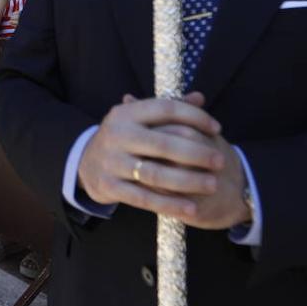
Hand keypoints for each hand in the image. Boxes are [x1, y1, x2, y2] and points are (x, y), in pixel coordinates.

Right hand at [76, 92, 248, 228]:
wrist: (85, 163)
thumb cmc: (124, 138)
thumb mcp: (139, 119)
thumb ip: (168, 109)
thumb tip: (199, 97)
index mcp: (126, 113)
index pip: (165, 109)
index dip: (194, 117)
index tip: (217, 128)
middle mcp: (117, 135)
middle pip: (163, 143)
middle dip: (196, 153)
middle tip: (221, 161)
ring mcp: (112, 162)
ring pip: (155, 174)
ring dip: (187, 181)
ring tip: (213, 184)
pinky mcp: (110, 186)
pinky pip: (144, 198)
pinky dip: (169, 204)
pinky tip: (191, 208)